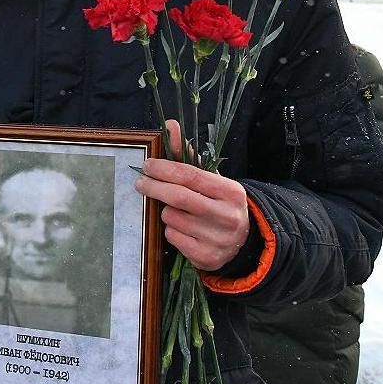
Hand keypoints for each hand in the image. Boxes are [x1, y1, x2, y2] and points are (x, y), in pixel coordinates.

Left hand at [135, 120, 250, 270]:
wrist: (243, 242)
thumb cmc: (219, 203)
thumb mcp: (211, 179)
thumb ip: (188, 154)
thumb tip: (170, 125)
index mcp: (232, 192)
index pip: (191, 176)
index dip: (164, 169)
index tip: (147, 164)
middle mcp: (228, 216)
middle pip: (179, 197)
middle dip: (154, 187)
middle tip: (140, 182)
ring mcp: (218, 239)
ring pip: (172, 218)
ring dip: (165, 211)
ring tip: (175, 210)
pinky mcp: (207, 257)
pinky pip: (173, 237)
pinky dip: (171, 229)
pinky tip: (182, 227)